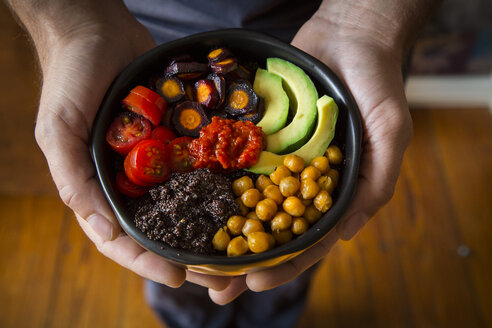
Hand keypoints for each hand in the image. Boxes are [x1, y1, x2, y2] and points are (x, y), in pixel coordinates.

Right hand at [29, 2, 230, 290]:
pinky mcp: (178, 140)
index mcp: (99, 188)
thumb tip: (101, 230)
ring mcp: (157, 162)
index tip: (180, 276)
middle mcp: (131, 181)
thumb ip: (74, 179)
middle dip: (188, 256)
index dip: (147, 262)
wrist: (99, 32)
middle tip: (222, 278)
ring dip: (210, 230)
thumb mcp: (59, 130)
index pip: (122, 239)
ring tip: (239, 251)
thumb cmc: (71, 80)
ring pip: (186, 205)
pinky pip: (199, 167)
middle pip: (161, 230)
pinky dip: (217, 186)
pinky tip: (242, 201)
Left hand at [208, 9, 412, 303]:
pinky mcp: (261, 138)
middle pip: (274, 230)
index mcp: (335, 190)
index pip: (311, 238)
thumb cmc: (377, 82)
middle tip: (215, 286)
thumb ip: (375, 180)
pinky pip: (239, 164)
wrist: (350, 34)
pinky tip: (195, 201)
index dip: (287, 264)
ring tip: (196, 259)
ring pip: (250, 203)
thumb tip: (347, 233)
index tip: (255, 281)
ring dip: (226, 232)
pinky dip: (220, 184)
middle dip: (246, 260)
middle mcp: (304, 181)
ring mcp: (280, 161)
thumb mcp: (389, 131)